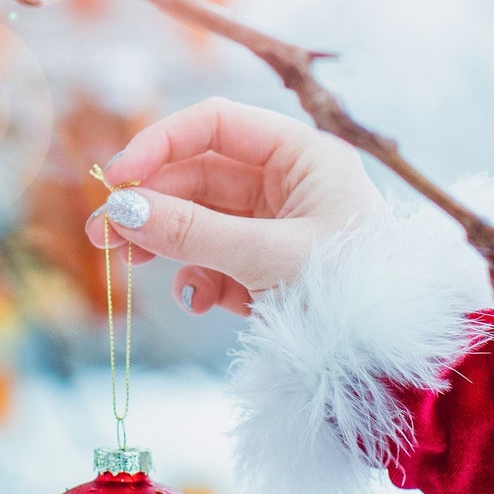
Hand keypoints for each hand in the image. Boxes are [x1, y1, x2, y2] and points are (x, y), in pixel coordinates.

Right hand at [84, 97, 383, 315]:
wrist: (391, 369)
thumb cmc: (350, 298)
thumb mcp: (267, 258)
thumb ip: (192, 231)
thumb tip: (120, 207)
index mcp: (305, 157)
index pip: (217, 125)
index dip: (160, 143)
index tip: (117, 179)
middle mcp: (290, 184)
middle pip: (198, 175)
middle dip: (151, 204)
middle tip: (103, 233)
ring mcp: (277, 227)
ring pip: (200, 220)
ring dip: (165, 242)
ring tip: (128, 264)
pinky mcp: (268, 270)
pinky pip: (216, 261)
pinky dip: (200, 280)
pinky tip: (202, 302)